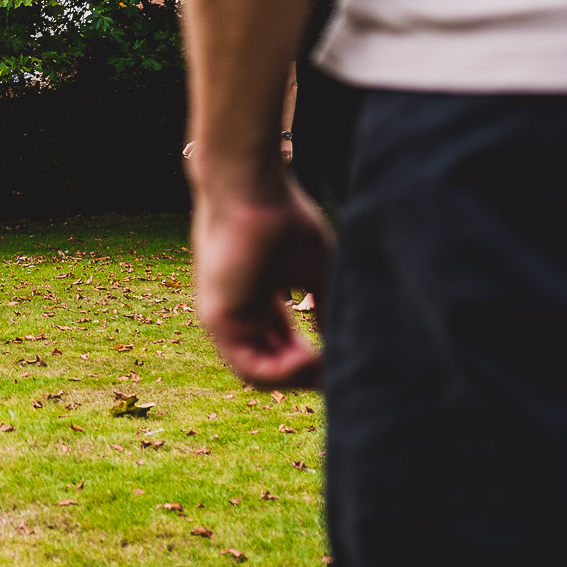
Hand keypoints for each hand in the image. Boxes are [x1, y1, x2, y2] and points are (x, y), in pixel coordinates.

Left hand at [190, 172, 330, 389]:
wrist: (253, 188)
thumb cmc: (285, 220)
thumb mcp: (317, 274)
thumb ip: (327, 311)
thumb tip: (349, 344)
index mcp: (260, 305)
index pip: (284, 351)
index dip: (315, 363)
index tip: (343, 360)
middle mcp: (240, 316)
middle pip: (275, 367)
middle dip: (311, 375)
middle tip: (341, 367)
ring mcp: (225, 319)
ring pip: (262, 376)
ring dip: (301, 378)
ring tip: (329, 364)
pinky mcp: (217, 319)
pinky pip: (251, 368)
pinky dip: (286, 373)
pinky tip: (313, 359)